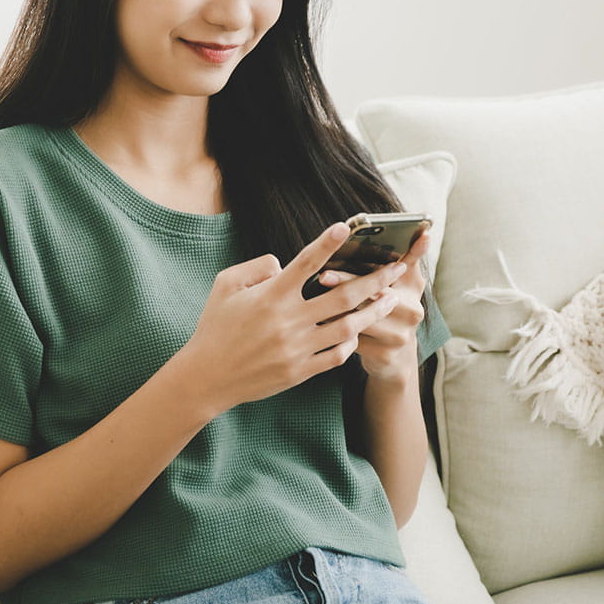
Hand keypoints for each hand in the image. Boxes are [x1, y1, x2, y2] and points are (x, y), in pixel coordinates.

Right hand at [179, 223, 410, 417]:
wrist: (207, 377)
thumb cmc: (214, 327)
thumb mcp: (224, 285)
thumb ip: (255, 267)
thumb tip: (282, 262)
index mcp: (271, 295)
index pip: (305, 262)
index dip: (327, 242)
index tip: (346, 226)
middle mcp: (288, 320)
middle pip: (342, 295)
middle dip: (374, 280)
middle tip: (396, 268)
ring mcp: (296, 347)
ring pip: (347, 326)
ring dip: (373, 311)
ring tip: (391, 299)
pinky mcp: (300, 370)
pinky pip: (336, 355)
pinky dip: (350, 342)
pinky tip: (357, 332)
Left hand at [318, 231, 429, 389]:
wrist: (393, 358)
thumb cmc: (386, 310)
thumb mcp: (397, 284)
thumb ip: (398, 260)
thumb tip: (407, 232)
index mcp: (413, 287)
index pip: (409, 263)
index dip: (412, 250)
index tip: (414, 234)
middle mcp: (412, 310)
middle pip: (377, 290)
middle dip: (348, 281)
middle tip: (324, 275)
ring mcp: (400, 334)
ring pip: (362, 316)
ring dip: (335, 308)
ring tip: (312, 300)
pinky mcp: (385, 354)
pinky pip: (354, 339)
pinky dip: (334, 330)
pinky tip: (316, 324)